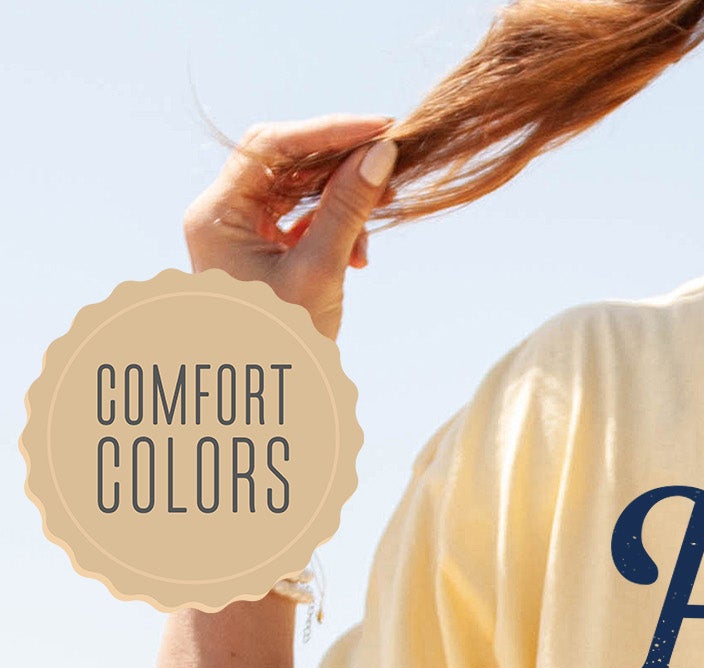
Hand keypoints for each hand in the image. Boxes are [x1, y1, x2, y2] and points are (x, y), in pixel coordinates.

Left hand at [182, 115, 397, 339]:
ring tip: (375, 226)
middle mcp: (221, 214)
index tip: (380, 129)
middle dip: (338, 163)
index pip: (271, 146)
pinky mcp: (262, 251)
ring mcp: (240, 232)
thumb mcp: (320, 273)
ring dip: (342, 200)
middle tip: (388, 163)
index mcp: (216, 214)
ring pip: (296, 189)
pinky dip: (334, 225)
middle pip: (283, 161)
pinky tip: (358, 253)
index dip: (328, 131)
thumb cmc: (285, 347)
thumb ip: (348, 211)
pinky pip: (300, 218)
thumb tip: (381, 155)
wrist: (270, 403)